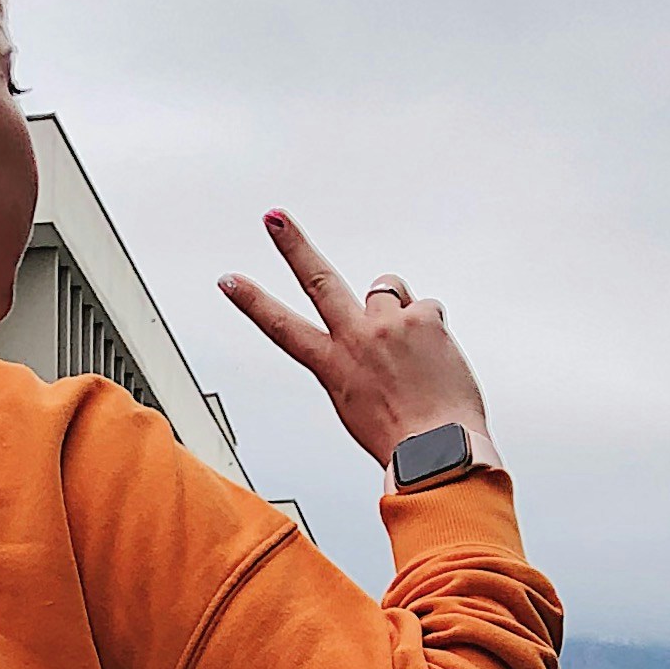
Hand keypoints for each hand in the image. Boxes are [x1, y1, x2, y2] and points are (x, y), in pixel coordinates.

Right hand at [219, 212, 500, 475]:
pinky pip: (426, 307)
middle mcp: (355, 339)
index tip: (229, 280)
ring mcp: (388, 324)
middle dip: (292, 245)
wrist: (439, 449)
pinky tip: (436, 359)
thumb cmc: (404, 438)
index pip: (281, 328)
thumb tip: (381, 323)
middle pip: (318, 280)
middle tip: (274, 218)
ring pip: (387, 288)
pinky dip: (432, 329)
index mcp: (333, 367)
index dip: (252, 302)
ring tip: (409, 347)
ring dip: (396, 307)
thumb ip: (361, 359)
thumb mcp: (361, 405)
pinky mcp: (424, 316)